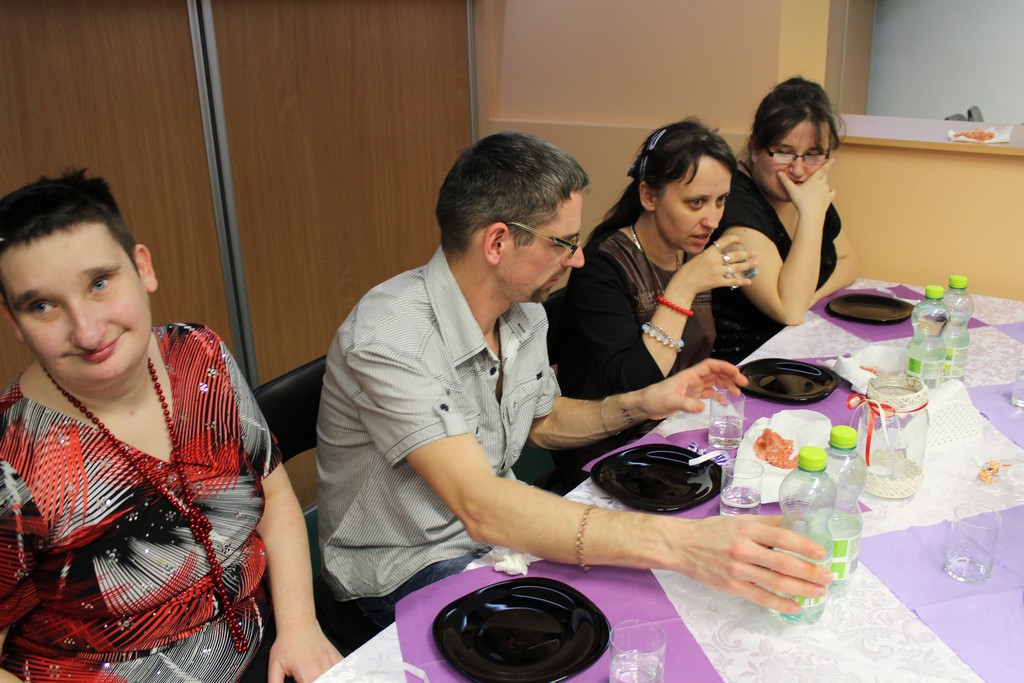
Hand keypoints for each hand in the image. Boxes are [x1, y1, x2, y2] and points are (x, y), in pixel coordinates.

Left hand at [268, 623, 342, 682]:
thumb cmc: (287, 643)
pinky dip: (337, 675)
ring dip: (327, 679)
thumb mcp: (275, 667)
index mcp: (307, 676)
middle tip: (306, 677)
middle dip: (315, 682)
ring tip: (315, 675)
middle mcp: (322, 670)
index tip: (300, 681)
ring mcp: (332, 664)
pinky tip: (329, 675)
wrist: (299, 624)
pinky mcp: (338, 658)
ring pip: (335, 678)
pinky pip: (342, 672)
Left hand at [637, 358, 746, 419]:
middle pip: (716, 373)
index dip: (725, 367)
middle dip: (730, 376)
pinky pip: (709, 394)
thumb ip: (686, 404)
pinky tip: (725, 403)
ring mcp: (694, 388)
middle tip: (743, 384)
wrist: (645, 406)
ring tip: (738, 394)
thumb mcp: (671, 401)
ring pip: (714, 383)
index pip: (711, 365)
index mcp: (690, 374)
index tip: (737, 374)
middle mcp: (694, 379)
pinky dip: (718, 397)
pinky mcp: (692, 397)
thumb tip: (703, 407)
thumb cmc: (655, 398)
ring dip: (727, 386)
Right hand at [667, 234, 756, 294]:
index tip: (741, 240)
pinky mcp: (718, 282)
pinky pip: (732, 281)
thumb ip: (710, 254)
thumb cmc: (688, 270)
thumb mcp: (698, 257)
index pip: (725, 241)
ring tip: (755, 263)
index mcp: (709, 252)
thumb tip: (721, 252)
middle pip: (735, 255)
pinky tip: (749, 281)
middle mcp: (715, 261)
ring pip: (736, 267)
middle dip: (746, 254)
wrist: (683, 284)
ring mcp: (717, 272)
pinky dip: (742, 281)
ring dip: (747, 265)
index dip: (735, 239)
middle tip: (754, 253)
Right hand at [670, 514, 830, 612]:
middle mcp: (743, 549)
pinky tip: (795, 606)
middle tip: (827, 576)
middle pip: (783, 563)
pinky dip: (780, 603)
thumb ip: (766, 523)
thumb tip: (794, 524)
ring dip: (801, 589)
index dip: (805, 546)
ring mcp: (737, 570)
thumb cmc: (712, 531)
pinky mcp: (732, 586)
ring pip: (775, 582)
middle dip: (809, 572)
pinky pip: (760, 597)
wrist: (682, 546)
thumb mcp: (739, 520)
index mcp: (747, 529)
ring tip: (818, 592)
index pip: (782, 537)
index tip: (822, 553)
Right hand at [777, 158, 835, 225]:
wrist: (811, 214)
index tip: (833, 159)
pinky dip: (830, 191)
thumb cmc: (801, 202)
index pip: (823, 169)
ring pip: (827, 184)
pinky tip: (826, 192)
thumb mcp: (792, 190)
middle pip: (825, 176)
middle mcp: (822, 184)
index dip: (828, 163)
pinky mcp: (829, 199)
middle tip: (821, 172)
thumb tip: (779, 173)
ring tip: (818, 186)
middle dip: (823, 173)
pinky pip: (832, 192)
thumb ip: (785, 181)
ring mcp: (826, 191)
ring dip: (824, 183)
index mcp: (814, 180)